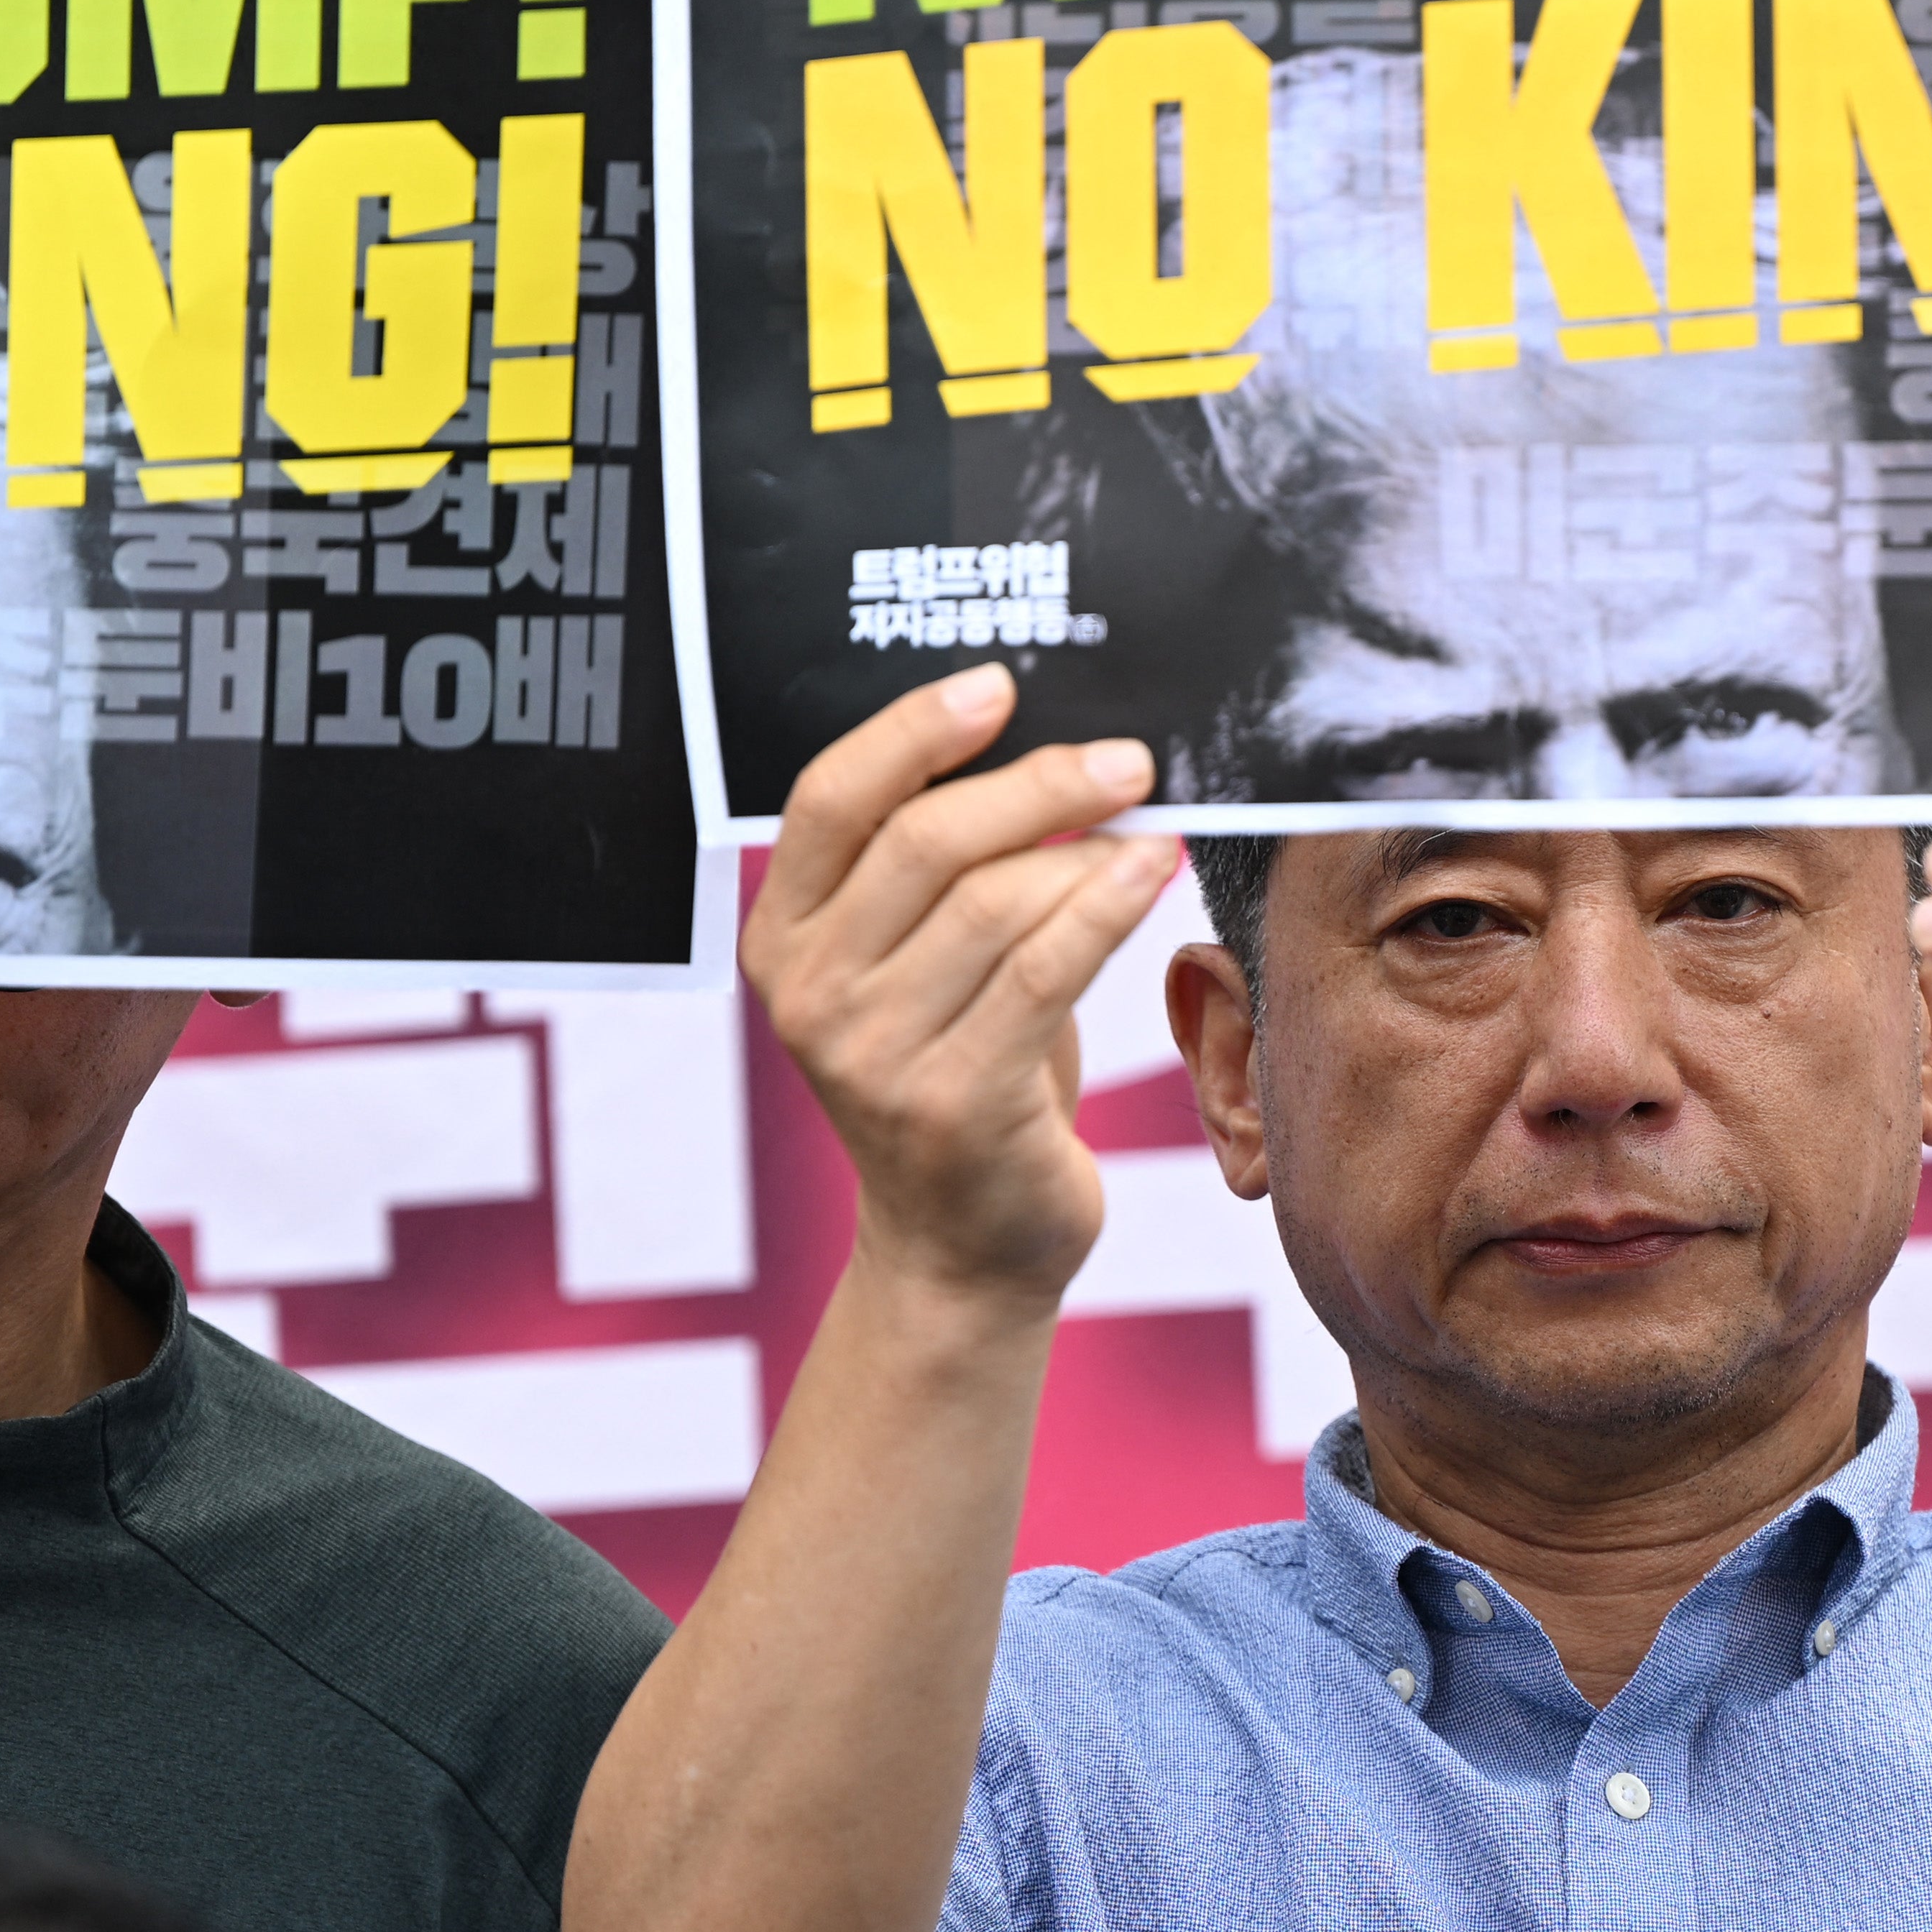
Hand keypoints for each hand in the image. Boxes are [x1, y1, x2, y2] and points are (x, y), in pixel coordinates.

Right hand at [745, 667, 1174, 1313]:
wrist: (963, 1244)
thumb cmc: (957, 1069)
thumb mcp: (911, 965)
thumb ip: (933, 869)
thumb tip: (1039, 738)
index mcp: (779, 939)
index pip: (830, 799)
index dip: (913, 732)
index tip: (999, 687)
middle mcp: (809, 994)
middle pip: (924, 842)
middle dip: (1036, 782)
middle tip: (1123, 757)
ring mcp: (874, 1056)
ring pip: (994, 903)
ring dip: (1085, 846)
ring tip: (1148, 822)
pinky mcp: (955, 1103)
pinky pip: (1045, 971)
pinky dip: (1106, 906)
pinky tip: (1152, 870)